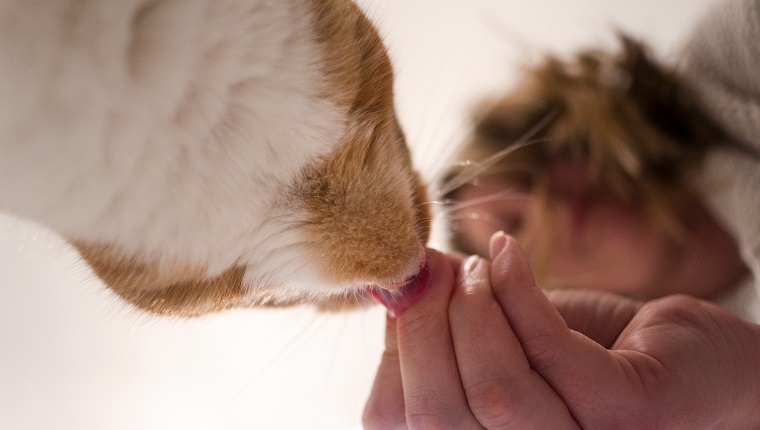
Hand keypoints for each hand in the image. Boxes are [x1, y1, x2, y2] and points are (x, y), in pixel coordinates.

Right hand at [363, 233, 759, 428]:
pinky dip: (519, 288)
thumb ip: (451, 334)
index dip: (393, 355)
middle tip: (432, 270)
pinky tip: (507, 250)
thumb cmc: (593, 356)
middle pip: (437, 416)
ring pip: (496, 390)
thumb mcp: (504, 348)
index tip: (400, 292)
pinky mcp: (628, 414)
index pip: (398, 425)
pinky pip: (550, 348)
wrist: (696, 360)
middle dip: (424, 326)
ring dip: (472, 309)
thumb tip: (393, 292)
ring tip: (474, 266)